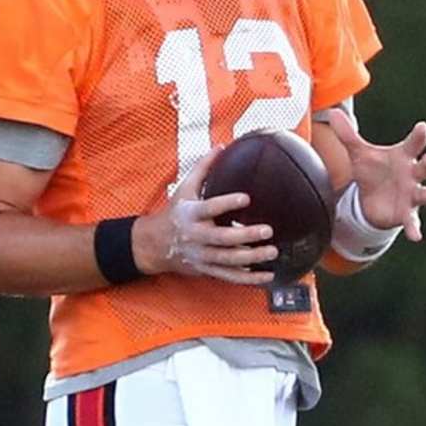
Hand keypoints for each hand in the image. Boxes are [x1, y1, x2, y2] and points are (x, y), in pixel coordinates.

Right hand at [132, 147, 279, 283]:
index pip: (209, 208)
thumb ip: (203, 168)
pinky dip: (248, 279)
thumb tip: (221, 146)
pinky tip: (267, 276)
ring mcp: (201, 256)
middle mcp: (196, 237)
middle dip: (244, 236)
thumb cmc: (174, 213)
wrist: (153, 245)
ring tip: (272, 252)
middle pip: (221, 239)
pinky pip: (229, 277)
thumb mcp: (184, 189)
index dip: (226, 203)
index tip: (246, 198)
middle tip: (268, 230)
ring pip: (227, 260)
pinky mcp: (207, 270)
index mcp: (191, 215)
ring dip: (251, 258)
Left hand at [327, 109, 425, 240]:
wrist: (373, 201)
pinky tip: (416, 236)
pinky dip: (415, 229)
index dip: (419, 135)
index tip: (422, 126)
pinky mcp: (406, 214)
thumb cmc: (373, 172)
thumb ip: (348, 136)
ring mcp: (412, 195)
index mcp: (404, 157)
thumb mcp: (360, 154)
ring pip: (425, 194)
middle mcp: (412, 175)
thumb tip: (333, 113)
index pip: (415, 143)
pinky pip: (413, 222)